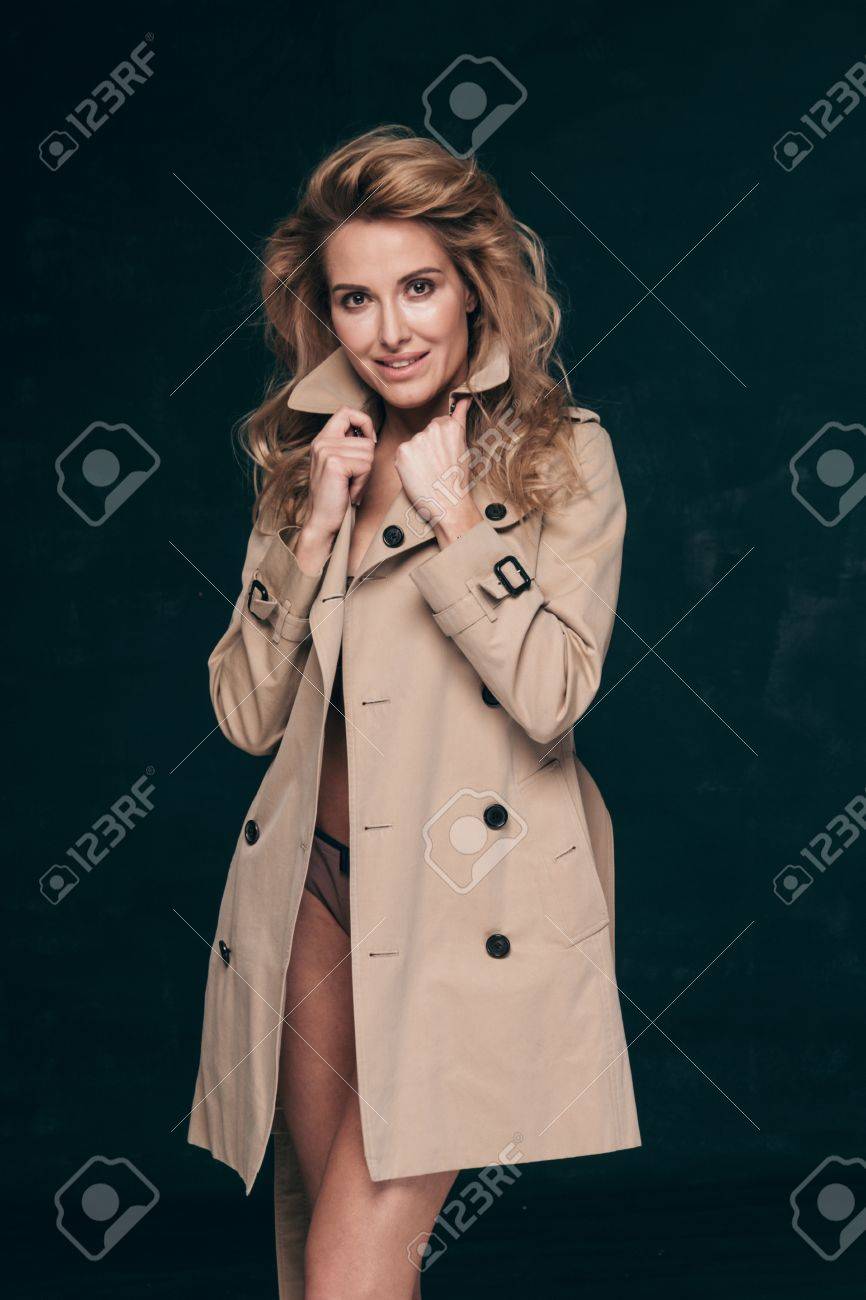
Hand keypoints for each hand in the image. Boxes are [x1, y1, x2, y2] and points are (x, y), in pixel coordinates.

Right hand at [303, 406, 376, 534]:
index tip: (368, 442)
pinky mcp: (334, 464)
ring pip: (368, 453)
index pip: (346, 411)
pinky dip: (362, 483)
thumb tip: (370, 435)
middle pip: (365, 439)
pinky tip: (349, 492)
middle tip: (352, 480)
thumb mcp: (340, 465)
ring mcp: (327, 451)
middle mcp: (322, 442)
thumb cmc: (335, 496)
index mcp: (322, 439)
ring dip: (364, 475)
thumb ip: (348, 446)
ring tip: (349, 487)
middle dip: (366, 463)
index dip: (363, 422)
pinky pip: (365, 466)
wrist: (321, 522)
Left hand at [393, 397, 482, 542]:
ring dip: (416, 457)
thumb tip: (464, 398)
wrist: (448, 504)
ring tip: (427, 473)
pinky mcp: (403, 451)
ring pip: (412, 445)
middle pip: (424, 434)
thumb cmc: (457, 480)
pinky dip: (405, 465)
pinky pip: (401, 455)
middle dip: (427, 448)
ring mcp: (416, 439)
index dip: (439, 444)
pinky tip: (417, 475)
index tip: (443, 457)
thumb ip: (459, 418)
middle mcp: (432, 428)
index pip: (437, 425)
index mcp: (449, 425)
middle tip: (436, 467)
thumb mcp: (464, 445)